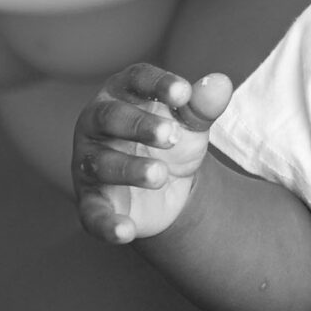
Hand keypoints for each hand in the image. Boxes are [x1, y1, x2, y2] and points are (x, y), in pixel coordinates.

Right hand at [73, 63, 233, 245]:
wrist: (168, 190)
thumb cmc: (172, 142)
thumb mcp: (191, 125)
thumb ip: (203, 106)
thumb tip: (220, 83)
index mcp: (122, 93)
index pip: (135, 79)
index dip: (157, 84)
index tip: (183, 94)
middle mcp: (97, 124)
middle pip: (110, 117)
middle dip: (139, 125)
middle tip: (172, 136)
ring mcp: (90, 163)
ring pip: (101, 163)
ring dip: (129, 169)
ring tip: (160, 174)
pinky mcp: (92, 201)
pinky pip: (93, 213)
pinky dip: (107, 224)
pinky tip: (125, 231)